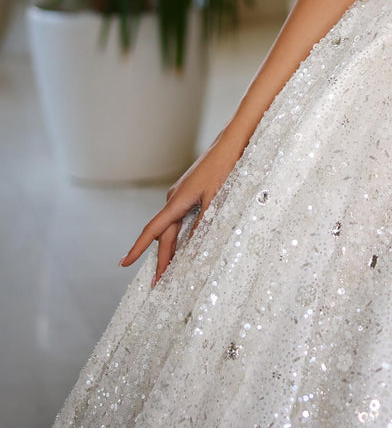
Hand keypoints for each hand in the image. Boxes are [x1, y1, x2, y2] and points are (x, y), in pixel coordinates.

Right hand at [119, 128, 245, 285]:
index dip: (137, 248)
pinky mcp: (189, 193)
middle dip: (161, 259)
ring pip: (171, 228)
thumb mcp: (216, 199)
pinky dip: (178, 236)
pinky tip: (183, 246)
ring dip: (170, 249)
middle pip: (163, 235)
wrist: (231, 143)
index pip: (152, 230)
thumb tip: (193, 248)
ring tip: (168, 271)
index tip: (123, 264)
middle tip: (158, 284)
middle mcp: (174, 199)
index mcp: (176, 201)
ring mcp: (180, 196)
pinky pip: (179, 219)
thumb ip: (203, 224)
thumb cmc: (224, 167)